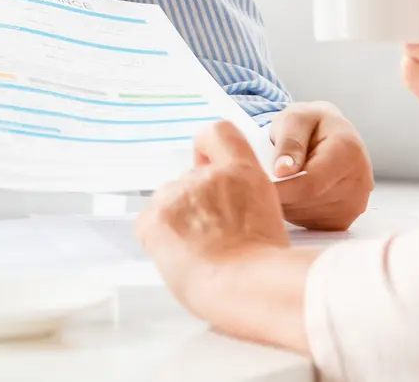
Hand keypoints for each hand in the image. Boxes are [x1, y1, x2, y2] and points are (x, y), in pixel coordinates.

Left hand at [138, 123, 292, 324]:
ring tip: (198, 257)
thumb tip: (229, 216)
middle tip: (209, 241)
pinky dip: (159, 242)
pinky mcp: (155, 218)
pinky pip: (148, 225)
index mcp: (241, 174)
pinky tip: (180, 260)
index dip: (207, 150)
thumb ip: (243, 203)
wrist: (249, 286)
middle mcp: (207, 176)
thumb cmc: (267, 269)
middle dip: (193, 207)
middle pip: (188, 181)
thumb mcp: (270, 219)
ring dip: (176, 225)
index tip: (208, 167)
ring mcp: (178, 194)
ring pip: (167, 204)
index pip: (218, 133)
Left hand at [265, 102, 372, 230]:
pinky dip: (295, 212)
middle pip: (308, 201)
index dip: (280, 187)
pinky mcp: (345, 219)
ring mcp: (355, 203)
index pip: (311, 182)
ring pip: (307, 215)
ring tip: (281, 181)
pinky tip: (292, 193)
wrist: (329, 133)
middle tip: (263, 179)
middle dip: (280, 193)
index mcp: (349, 151)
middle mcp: (360, 180)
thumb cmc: (310, 124)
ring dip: (286, 203)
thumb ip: (288, 142)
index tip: (256, 185)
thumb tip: (282, 170)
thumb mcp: (295, 119)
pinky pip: (311, 224)